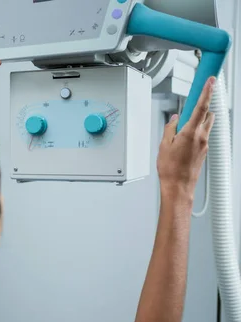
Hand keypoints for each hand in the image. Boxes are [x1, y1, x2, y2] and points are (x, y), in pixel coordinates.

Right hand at [157, 76, 215, 201]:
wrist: (178, 187)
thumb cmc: (170, 169)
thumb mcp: (164, 145)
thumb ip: (170, 128)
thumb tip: (174, 119)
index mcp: (191, 132)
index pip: (202, 106)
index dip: (207, 91)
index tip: (211, 81)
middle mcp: (202, 137)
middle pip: (207, 114)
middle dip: (201, 109)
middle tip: (189, 111)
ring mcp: (204, 145)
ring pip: (206, 125)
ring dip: (199, 122)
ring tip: (182, 131)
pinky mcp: (204, 151)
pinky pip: (202, 136)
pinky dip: (195, 134)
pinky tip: (182, 142)